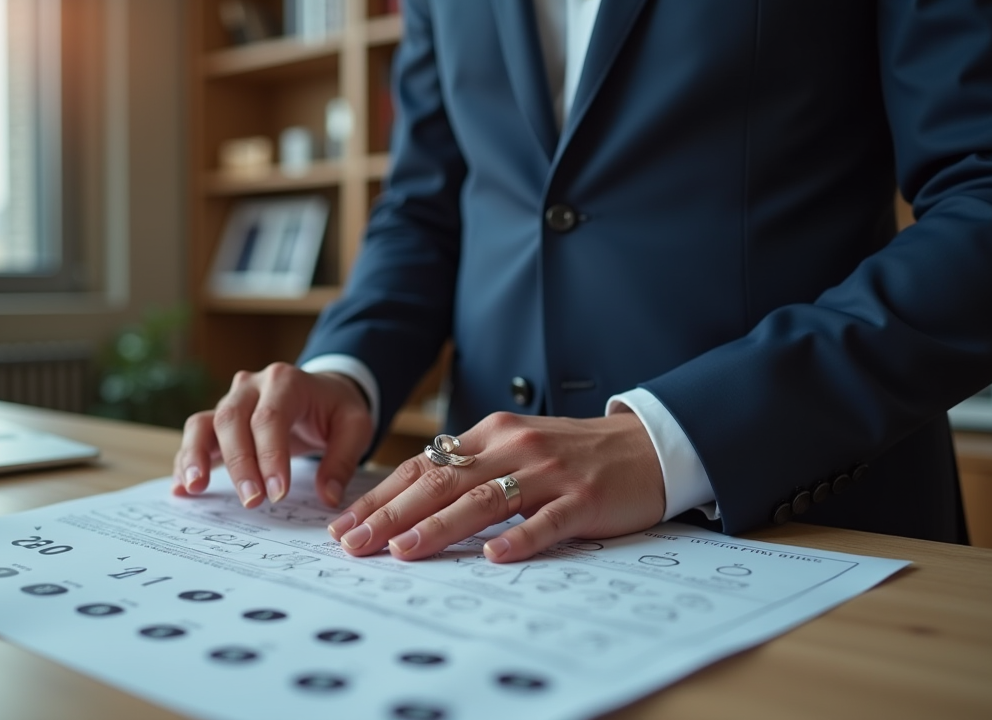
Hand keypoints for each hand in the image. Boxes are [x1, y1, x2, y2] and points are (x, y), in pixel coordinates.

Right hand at [172, 364, 372, 508]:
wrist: (321, 392)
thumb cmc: (336, 409)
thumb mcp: (355, 426)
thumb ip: (343, 459)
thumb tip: (328, 496)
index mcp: (286, 381)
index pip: (271, 417)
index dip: (271, 456)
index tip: (279, 493)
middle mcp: (251, 386)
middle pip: (233, 420)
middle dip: (240, 464)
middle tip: (252, 501)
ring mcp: (230, 401)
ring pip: (203, 424)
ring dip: (195, 457)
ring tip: (195, 488)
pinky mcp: (217, 422)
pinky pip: (195, 437)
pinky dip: (186, 462)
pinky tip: (182, 490)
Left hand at [326, 410, 665, 562]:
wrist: (646, 445)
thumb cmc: (574, 454)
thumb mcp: (516, 449)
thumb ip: (472, 469)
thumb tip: (412, 502)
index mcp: (492, 435)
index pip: (425, 467)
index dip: (382, 497)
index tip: (345, 525)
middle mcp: (514, 447)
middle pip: (443, 482)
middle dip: (392, 515)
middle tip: (354, 544)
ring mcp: (550, 472)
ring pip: (485, 499)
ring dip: (440, 526)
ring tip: (403, 550)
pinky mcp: (584, 497)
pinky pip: (548, 520)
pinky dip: (521, 538)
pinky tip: (494, 556)